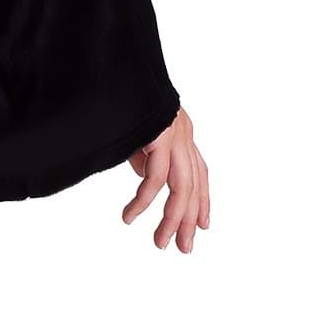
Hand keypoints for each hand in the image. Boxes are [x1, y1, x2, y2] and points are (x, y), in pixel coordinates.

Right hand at [121, 108, 210, 252]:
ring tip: (161, 243)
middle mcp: (183, 135)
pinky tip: (130, 217)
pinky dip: (144, 202)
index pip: (199, 173)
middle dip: (188, 220)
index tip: (201, 226)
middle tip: (181, 247)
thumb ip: (142, 154)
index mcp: (180, 133)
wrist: (114, 69)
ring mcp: (174, 135)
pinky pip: (156, 178)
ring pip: (181, 187)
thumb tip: (144, 175)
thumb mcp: (134, 133)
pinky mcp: (160, 136)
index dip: (202, 201)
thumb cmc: (118, 98)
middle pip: (194, 186)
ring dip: (171, 219)